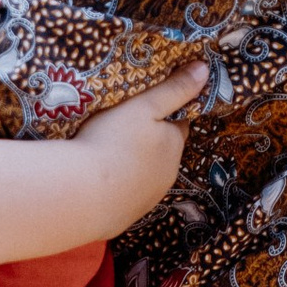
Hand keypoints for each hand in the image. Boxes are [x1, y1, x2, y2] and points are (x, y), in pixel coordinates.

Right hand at [73, 60, 207, 230]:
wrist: (81, 195)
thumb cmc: (113, 141)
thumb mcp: (145, 105)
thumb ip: (175, 88)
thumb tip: (205, 69)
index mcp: (174, 144)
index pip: (178, 123)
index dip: (164, 113)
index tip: (146, 106)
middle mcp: (168, 174)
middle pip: (163, 150)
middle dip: (149, 140)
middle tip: (121, 128)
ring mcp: (147, 198)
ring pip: (146, 174)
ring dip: (134, 165)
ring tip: (107, 154)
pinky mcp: (126, 216)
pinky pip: (126, 195)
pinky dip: (118, 186)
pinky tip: (100, 180)